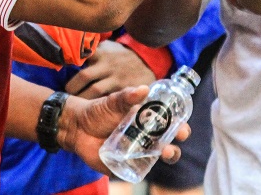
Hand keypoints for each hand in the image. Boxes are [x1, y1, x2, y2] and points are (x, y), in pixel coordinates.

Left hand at [58, 86, 189, 173]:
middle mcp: (145, 138)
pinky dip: (142, 171)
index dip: (181, 126)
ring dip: (167, 156)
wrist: (77, 127)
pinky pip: (137, 172)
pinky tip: (142, 166)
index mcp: (147, 120)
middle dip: (176, 145)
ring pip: (157, 159)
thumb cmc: (98, 111)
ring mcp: (136, 153)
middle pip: (168, 144)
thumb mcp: (113, 101)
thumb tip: (143, 89)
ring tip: (165, 152)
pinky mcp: (123, 166)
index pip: (170, 125)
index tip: (183, 126)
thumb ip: (127, 96)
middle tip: (176, 140)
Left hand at [65, 40, 154, 98]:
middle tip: (66, 94)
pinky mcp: (123, 90)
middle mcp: (106, 64)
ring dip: (82, 98)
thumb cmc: (122, 56)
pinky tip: (90, 109)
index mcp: (100, 53)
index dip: (67, 60)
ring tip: (74, 105)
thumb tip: (69, 50)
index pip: (80, 54)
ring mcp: (115, 78)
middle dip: (72, 87)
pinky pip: (107, 98)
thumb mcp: (108, 47)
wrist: (148, 61)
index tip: (58, 69)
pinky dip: (98, 104)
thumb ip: (92, 50)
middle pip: (84, 75)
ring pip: (94, 90)